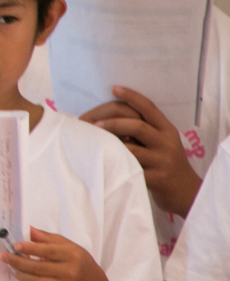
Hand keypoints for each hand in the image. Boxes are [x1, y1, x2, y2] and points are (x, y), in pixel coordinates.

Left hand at [0, 227, 109, 280]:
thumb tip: (28, 229)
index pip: (47, 251)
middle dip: (17, 262)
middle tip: (4, 256)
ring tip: (11, 267)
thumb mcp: (67, 244)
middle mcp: (68, 272)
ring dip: (19, 274)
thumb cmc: (77, 260)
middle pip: (37, 268)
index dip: (30, 248)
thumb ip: (46, 237)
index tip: (15, 245)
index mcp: (71, 255)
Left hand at [81, 86, 199, 216]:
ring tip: (95, 141)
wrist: (186, 193)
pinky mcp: (158, 179)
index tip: (113, 88)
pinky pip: (133, 169)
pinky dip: (117, 164)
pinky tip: (104, 161)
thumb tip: (108, 114)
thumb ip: (142, 130)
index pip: (149, 108)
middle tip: (93, 124)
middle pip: (138, 126)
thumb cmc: (164, 163)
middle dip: (113, 123)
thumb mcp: (160, 142)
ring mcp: (163, 161)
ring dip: (111, 144)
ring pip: (133, 149)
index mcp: (167, 130)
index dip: (132, 97)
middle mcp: (167, 143)